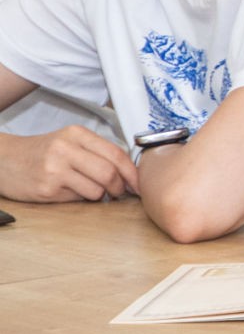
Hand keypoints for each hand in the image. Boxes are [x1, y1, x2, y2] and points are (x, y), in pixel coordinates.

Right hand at [0, 127, 138, 202]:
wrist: (3, 160)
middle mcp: (65, 149)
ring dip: (99, 195)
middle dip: (120, 188)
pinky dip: (80, 198)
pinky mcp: (47, 189)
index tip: (140, 185)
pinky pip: (78, 199)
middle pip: (109, 173)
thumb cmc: (42, 152)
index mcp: (76, 134)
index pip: (116, 154)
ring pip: (96, 190)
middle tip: (119, 193)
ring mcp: (55, 170)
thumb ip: (97, 152)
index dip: (133, 173)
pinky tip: (68, 191)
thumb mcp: (69, 142)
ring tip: (86, 188)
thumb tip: (130, 173)